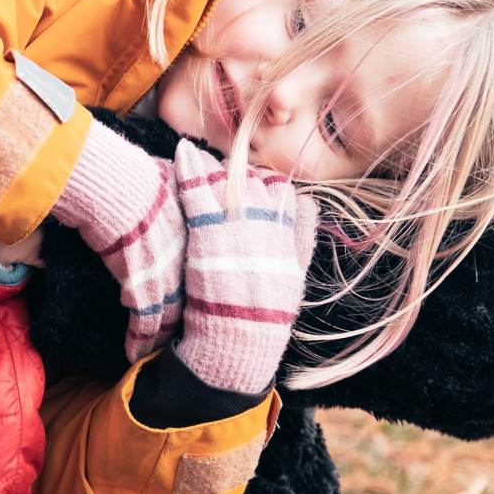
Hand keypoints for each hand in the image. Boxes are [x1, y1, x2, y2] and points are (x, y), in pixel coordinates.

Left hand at [172, 145, 318, 393]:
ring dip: (213, 169)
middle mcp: (266, 225)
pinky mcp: (208, 233)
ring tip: (199, 157)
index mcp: (287, 236)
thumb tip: (310, 202)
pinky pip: (199, 190)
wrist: (237, 341)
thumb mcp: (295, 275)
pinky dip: (190, 167)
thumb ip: (303, 236)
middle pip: (253, 182)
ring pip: (227, 180)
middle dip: (238, 175)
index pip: (282, 193)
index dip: (266, 186)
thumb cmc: (264, 316)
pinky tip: (182, 151)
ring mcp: (237, 226)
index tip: (254, 184)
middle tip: (221, 172)